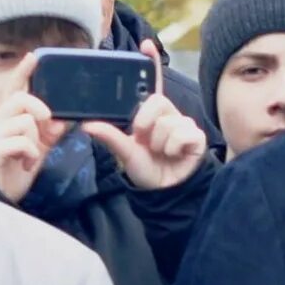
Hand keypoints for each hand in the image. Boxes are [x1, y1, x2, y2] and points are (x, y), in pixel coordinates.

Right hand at [0, 84, 71, 201]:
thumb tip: (62, 120)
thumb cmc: (12, 172)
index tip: (34, 56)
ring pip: (24, 121)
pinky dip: (30, 154)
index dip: (22, 73)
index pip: (12, 89)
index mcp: (5, 119)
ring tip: (29, 158)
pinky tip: (24, 165)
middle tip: (47, 125)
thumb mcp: (36, 150)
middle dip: (40, 108)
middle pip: (20, 98)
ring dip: (35, 141)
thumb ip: (48, 134)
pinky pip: (21, 141)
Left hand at [91, 92, 209, 191]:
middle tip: (146, 142)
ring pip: (170, 122)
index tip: (141, 111)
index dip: (147, 99)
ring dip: (160, 143)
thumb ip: (109, 135)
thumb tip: (87, 125)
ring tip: (161, 153)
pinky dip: (174, 147)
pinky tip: (174, 155)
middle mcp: (170, 116)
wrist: (162, 190)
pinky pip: (184, 133)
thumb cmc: (145, 168)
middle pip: (160, 102)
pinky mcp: (197, 137)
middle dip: (147, 126)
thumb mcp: (124, 151)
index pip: (152, 94)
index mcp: (152, 115)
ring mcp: (185, 125)